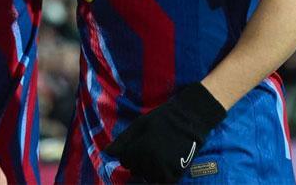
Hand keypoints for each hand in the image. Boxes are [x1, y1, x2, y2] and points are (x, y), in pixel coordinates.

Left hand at [104, 83, 226, 182]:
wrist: (189, 118)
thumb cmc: (162, 119)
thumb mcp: (139, 125)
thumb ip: (122, 141)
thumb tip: (106, 153)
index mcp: (140, 149)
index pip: (125, 161)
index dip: (131, 152)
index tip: (141, 142)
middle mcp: (151, 161)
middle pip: (136, 171)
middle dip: (140, 162)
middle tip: (152, 146)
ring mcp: (165, 168)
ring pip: (149, 178)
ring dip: (151, 170)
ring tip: (160, 153)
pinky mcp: (177, 172)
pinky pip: (164, 181)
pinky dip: (163, 175)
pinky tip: (168, 160)